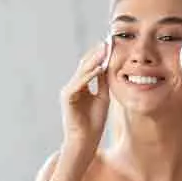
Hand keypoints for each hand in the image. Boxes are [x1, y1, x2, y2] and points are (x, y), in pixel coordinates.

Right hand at [60, 41, 110, 156]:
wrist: (85, 140)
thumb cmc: (94, 123)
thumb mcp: (103, 97)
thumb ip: (103, 83)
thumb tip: (108, 66)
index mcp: (80, 86)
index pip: (90, 65)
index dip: (101, 54)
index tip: (113, 44)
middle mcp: (73, 86)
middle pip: (85, 64)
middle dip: (98, 52)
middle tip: (110, 40)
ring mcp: (69, 91)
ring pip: (82, 71)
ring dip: (95, 59)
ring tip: (106, 49)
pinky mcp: (68, 98)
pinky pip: (79, 83)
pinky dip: (89, 75)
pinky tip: (99, 68)